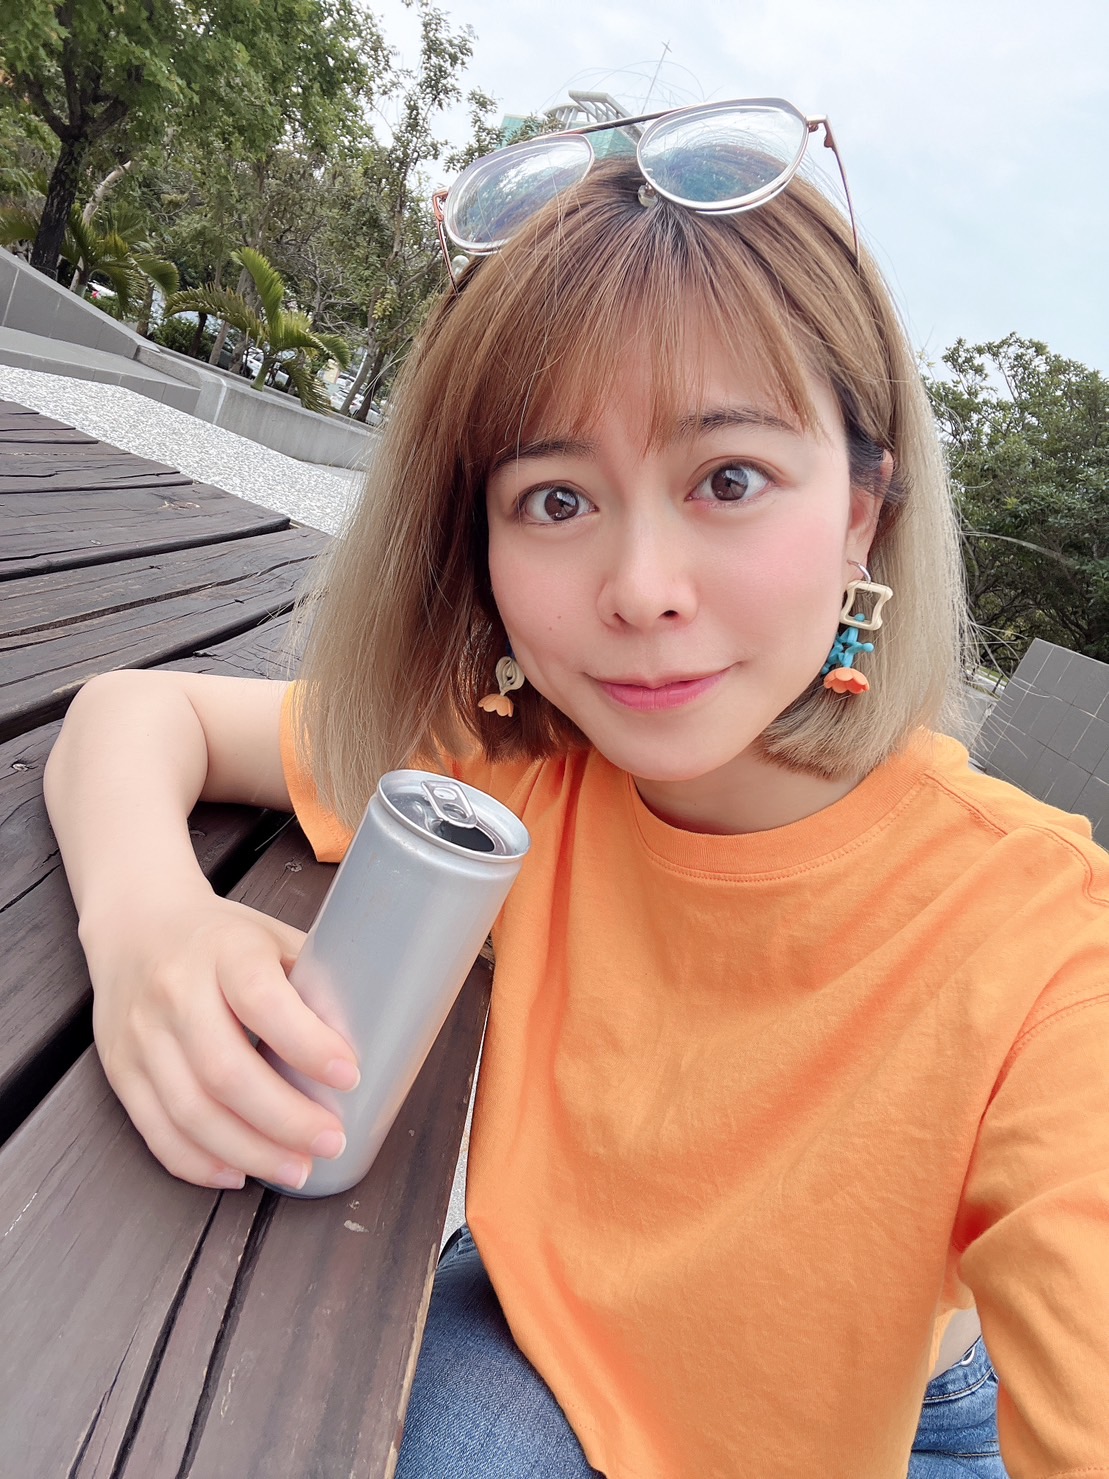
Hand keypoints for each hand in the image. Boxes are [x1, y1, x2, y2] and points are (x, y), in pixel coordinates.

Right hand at [81, 890, 359, 1190]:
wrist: (137, 924)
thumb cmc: (222, 937)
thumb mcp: (273, 938)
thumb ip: (313, 983)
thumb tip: (371, 1038)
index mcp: (225, 949)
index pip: (263, 1000)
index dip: (308, 1044)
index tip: (350, 1075)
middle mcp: (176, 991)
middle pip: (226, 1071)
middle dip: (285, 1119)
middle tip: (330, 1142)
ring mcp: (142, 1034)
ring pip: (190, 1111)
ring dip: (249, 1152)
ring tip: (296, 1169)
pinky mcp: (120, 1069)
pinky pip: (156, 1130)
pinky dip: (199, 1162)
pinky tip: (238, 1172)